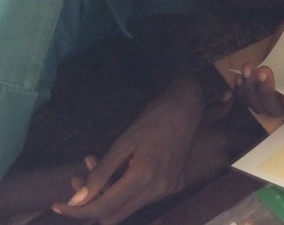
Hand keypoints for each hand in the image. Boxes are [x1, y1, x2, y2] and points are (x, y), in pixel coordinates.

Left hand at [51, 79, 210, 222]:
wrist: (187, 108)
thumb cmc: (153, 119)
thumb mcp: (123, 143)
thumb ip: (101, 173)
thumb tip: (77, 200)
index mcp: (145, 178)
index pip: (104, 208)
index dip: (78, 210)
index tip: (58, 205)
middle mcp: (158, 190)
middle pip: (114, 214)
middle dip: (90, 203)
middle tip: (76, 180)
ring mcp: (167, 189)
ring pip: (127, 206)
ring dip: (106, 194)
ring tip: (92, 166)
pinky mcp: (172, 185)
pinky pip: (141, 197)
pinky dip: (123, 189)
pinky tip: (116, 169)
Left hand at [235, 8, 283, 118]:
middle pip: (276, 110)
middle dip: (266, 95)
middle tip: (265, 71)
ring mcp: (276, 89)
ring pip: (258, 105)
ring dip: (250, 91)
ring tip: (250, 67)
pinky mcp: (261, 81)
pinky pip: (246, 95)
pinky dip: (241, 88)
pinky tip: (243, 73)